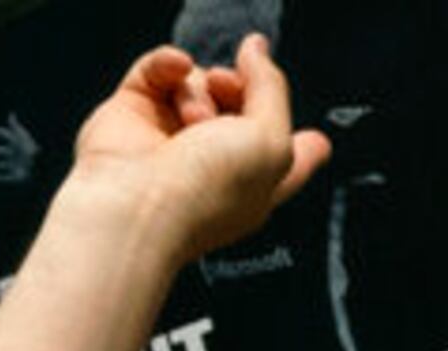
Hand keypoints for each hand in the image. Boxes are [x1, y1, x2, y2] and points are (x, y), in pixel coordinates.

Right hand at [71, 35, 332, 257]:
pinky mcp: (134, 115)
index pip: (288, 158)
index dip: (304, 145)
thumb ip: (272, 88)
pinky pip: (159, 69)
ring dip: (200, 91)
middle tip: (230, 92)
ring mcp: (172, 137)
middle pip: (244, 104)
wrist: (136, 204)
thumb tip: (255, 49)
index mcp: (257, 183)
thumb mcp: (271, 140)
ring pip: (200, 82)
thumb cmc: (206, 190)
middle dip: (242, 90)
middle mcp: (215, 162)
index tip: (313, 138)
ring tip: (192, 119)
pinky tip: (174, 71)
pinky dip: (168, 64)